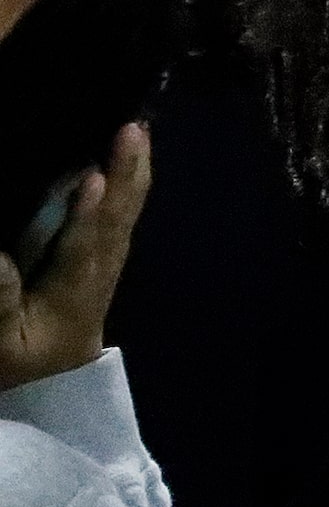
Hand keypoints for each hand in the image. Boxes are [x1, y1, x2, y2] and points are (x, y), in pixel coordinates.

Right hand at [0, 123, 148, 393]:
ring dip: (132, 177)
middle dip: (125, 179)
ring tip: (139, 134)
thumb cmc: (10, 360)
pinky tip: (129, 160)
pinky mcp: (98, 266)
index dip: (85, 218)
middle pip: (114, 230)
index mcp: (69, 308)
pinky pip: (117, 224)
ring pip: (121, 222)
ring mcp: (102, 275)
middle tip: (134, 130)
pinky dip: (125, 190)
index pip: (80, 256)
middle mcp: (95, 286)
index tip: (94, 178)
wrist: (32, 375)